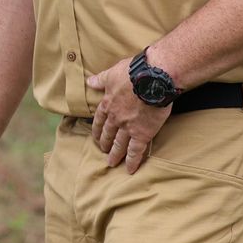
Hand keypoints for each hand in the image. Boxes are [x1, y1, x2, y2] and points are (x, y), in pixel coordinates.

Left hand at [86, 59, 172, 174]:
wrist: (153, 79)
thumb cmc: (133, 72)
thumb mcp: (112, 73)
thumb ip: (100, 80)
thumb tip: (89, 81)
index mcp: (108, 104)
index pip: (99, 120)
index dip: (97, 129)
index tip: (96, 136)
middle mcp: (115, 118)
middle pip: (108, 134)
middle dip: (105, 143)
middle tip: (103, 151)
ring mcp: (128, 128)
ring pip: (119, 145)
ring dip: (115, 155)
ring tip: (111, 163)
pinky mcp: (142, 134)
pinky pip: (136, 151)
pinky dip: (133, 161)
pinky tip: (130, 170)